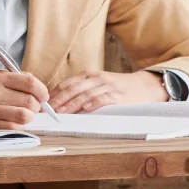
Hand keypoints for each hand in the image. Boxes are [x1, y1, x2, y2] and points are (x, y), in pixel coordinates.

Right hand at [0, 70, 53, 127]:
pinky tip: (15, 122)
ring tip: (24, 114)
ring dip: (29, 116)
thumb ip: (12, 78)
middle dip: (37, 105)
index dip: (42, 90)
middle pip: (30, 101)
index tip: (43, 95)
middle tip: (34, 106)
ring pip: (24, 116)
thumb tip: (35, 86)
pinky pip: (13, 128)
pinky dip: (19, 125)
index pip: (30, 82)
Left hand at [50, 69, 166, 113]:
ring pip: (85, 94)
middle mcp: (97, 78)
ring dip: (71, 104)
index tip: (43, 104)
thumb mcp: (98, 84)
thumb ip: (81, 90)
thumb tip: (59, 103)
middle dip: (58, 101)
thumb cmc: (118, 88)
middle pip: (73, 89)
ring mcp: (108, 86)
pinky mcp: (118, 96)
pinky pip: (104, 99)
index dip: (54, 94)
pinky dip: (93, 104)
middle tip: (47, 111)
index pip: (67, 84)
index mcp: (89, 75)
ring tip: (61, 113)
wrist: (145, 86)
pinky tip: (85, 110)